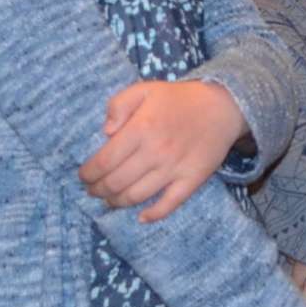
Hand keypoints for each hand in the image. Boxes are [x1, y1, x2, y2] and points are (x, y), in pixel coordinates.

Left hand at [79, 79, 243, 221]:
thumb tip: (106, 132)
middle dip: (98, 190)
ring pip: (137, 196)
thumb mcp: (144, 89)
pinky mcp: (191, 180)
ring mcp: (174, 169)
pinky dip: (152, 215)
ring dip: (117, 203)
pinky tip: (140, 217)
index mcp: (140, 129)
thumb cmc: (178, 98)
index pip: (105, 161)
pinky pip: (169, 204)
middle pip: (117, 182)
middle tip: (92, 190)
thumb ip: (118, 105)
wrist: (222, 106)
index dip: (89, 174)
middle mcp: (155, 152)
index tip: (83, 176)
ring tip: (109, 201)